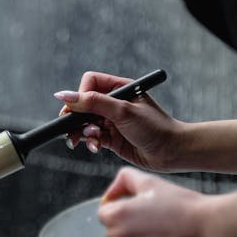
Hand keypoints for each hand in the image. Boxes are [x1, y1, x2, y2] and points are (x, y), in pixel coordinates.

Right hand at [54, 71, 184, 171]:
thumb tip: (64, 95)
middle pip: (83, 105)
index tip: (77, 109)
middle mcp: (115, 103)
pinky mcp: (112, 138)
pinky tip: (97, 147)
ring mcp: (113, 121)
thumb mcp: (122, 111)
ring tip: (91, 140)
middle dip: (77, 118)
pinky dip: (91, 142)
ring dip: (83, 132)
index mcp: (120, 88)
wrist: (172, 152)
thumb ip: (93, 103)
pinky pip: (93, 137)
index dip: (80, 95)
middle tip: (71, 130)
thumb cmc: (155, 127)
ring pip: (86, 123)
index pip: (90, 83)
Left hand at [98, 167, 214, 236]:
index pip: (104, 214)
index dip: (121, 211)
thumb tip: (110, 195)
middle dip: (124, 229)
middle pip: (109, 234)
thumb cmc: (180, 205)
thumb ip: (124, 179)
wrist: (207, 229)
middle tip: (150, 226)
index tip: (140, 213)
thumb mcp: (151, 182)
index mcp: (115, 215)